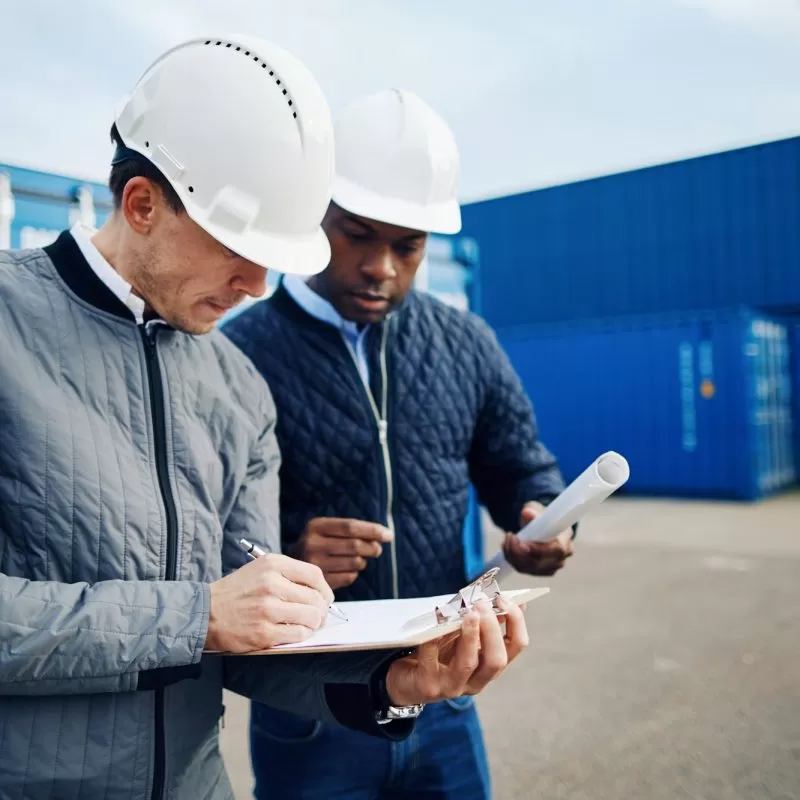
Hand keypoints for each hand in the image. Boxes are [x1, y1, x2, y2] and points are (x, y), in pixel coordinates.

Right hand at [206, 553, 333, 652]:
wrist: (205, 612)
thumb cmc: (237, 591)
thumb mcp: (261, 569)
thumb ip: (289, 575)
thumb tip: (320, 592)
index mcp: (273, 564)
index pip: (314, 575)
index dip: (325, 589)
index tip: (325, 598)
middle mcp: (272, 584)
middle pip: (316, 598)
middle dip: (321, 610)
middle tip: (318, 616)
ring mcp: (268, 609)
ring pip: (311, 617)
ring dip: (313, 624)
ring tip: (306, 625)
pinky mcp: (264, 632)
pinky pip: (298, 634)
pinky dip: (301, 635)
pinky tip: (294, 632)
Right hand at [288, 518, 392, 589]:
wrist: (289, 566)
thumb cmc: (319, 544)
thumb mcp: (327, 530)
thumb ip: (352, 530)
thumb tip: (384, 535)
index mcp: (315, 526)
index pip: (351, 526)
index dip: (373, 530)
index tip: (389, 535)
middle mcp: (312, 544)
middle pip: (355, 545)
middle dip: (372, 547)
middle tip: (377, 549)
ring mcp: (314, 565)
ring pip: (355, 562)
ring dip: (363, 561)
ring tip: (358, 559)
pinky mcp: (319, 582)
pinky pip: (350, 577)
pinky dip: (354, 573)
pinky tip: (347, 570)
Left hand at [385, 597, 528, 705]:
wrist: (405, 679)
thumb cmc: (438, 652)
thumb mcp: (462, 636)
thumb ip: (480, 623)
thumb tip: (505, 598)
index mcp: (489, 665)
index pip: (515, 646)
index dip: (515, 622)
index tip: (504, 599)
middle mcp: (475, 680)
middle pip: (496, 660)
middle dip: (491, 630)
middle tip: (481, 604)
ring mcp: (452, 686)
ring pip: (468, 663)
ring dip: (470, 636)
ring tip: (467, 613)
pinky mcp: (428, 685)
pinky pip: (431, 659)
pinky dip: (433, 639)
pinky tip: (435, 623)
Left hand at [502, 501, 573, 576]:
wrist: (544, 528)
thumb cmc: (544, 519)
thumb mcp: (539, 511)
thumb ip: (533, 512)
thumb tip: (526, 513)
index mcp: (565, 542)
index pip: (557, 551)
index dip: (539, 549)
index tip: (523, 543)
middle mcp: (560, 559)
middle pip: (540, 563)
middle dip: (520, 552)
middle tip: (511, 537)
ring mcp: (550, 568)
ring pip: (528, 567)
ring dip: (513, 554)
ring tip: (507, 539)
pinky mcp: (538, 572)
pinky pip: (522, 569)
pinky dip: (511, 558)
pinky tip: (506, 546)